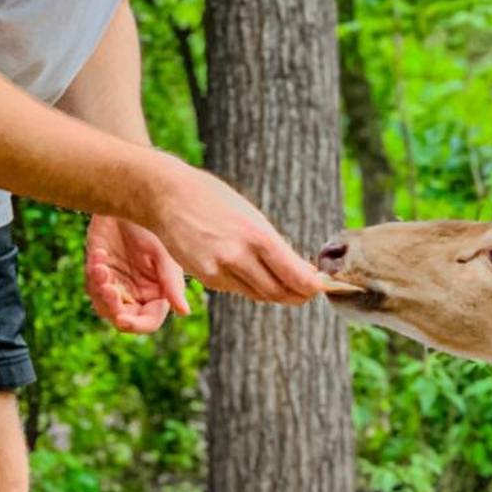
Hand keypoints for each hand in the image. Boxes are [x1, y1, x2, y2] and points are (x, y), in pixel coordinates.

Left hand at [85, 213, 188, 332]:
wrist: (130, 199)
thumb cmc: (152, 226)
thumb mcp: (163, 254)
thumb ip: (171, 284)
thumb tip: (184, 312)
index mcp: (158, 292)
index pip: (149, 321)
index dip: (136, 325)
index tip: (122, 319)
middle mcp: (138, 293)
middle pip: (123, 318)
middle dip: (113, 306)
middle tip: (108, 287)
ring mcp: (118, 283)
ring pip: (103, 306)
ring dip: (100, 291)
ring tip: (102, 268)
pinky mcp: (100, 272)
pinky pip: (92, 286)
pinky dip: (94, 274)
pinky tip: (100, 255)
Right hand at [144, 156, 329, 304]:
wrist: (167, 196)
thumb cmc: (212, 198)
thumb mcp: (249, 214)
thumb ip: (270, 242)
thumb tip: (297, 267)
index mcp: (256, 235)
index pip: (294, 275)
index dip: (312, 287)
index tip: (324, 288)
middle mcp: (239, 256)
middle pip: (278, 292)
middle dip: (298, 295)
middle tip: (311, 292)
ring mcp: (219, 269)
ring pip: (258, 294)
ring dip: (277, 293)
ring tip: (292, 288)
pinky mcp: (206, 277)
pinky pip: (237, 289)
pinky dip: (251, 286)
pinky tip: (256, 276)